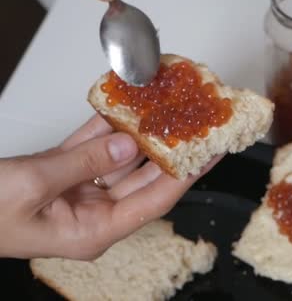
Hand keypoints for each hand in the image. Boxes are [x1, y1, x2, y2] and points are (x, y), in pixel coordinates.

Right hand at [0, 115, 221, 259]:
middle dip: (172, 148)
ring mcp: (78, 192)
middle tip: (198, 123)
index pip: (157, 198)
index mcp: (95, 230)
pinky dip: (105, 126)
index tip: (213, 151)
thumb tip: (129, 144)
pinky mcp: (60, 174)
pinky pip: (91, 147)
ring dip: (140, 131)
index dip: (189, 173)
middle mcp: (93, 213)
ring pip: (120, 157)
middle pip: (145, 176)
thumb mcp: (34, 186)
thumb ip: (86, 162)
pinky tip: (125, 105)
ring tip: (168, 107)